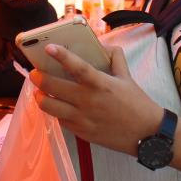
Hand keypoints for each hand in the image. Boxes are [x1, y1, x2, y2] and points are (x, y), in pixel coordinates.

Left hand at [29, 44, 163, 155]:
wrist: (146, 134)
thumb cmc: (137, 103)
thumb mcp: (127, 77)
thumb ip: (115, 58)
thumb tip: (104, 45)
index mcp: (100, 84)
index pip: (78, 68)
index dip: (62, 56)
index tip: (48, 48)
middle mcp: (88, 101)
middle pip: (55, 88)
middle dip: (39, 79)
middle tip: (34, 73)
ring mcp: (82, 119)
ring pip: (51, 107)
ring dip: (41, 98)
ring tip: (40, 91)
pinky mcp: (81, 133)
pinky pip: (60, 120)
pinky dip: (56, 112)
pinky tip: (56, 106)